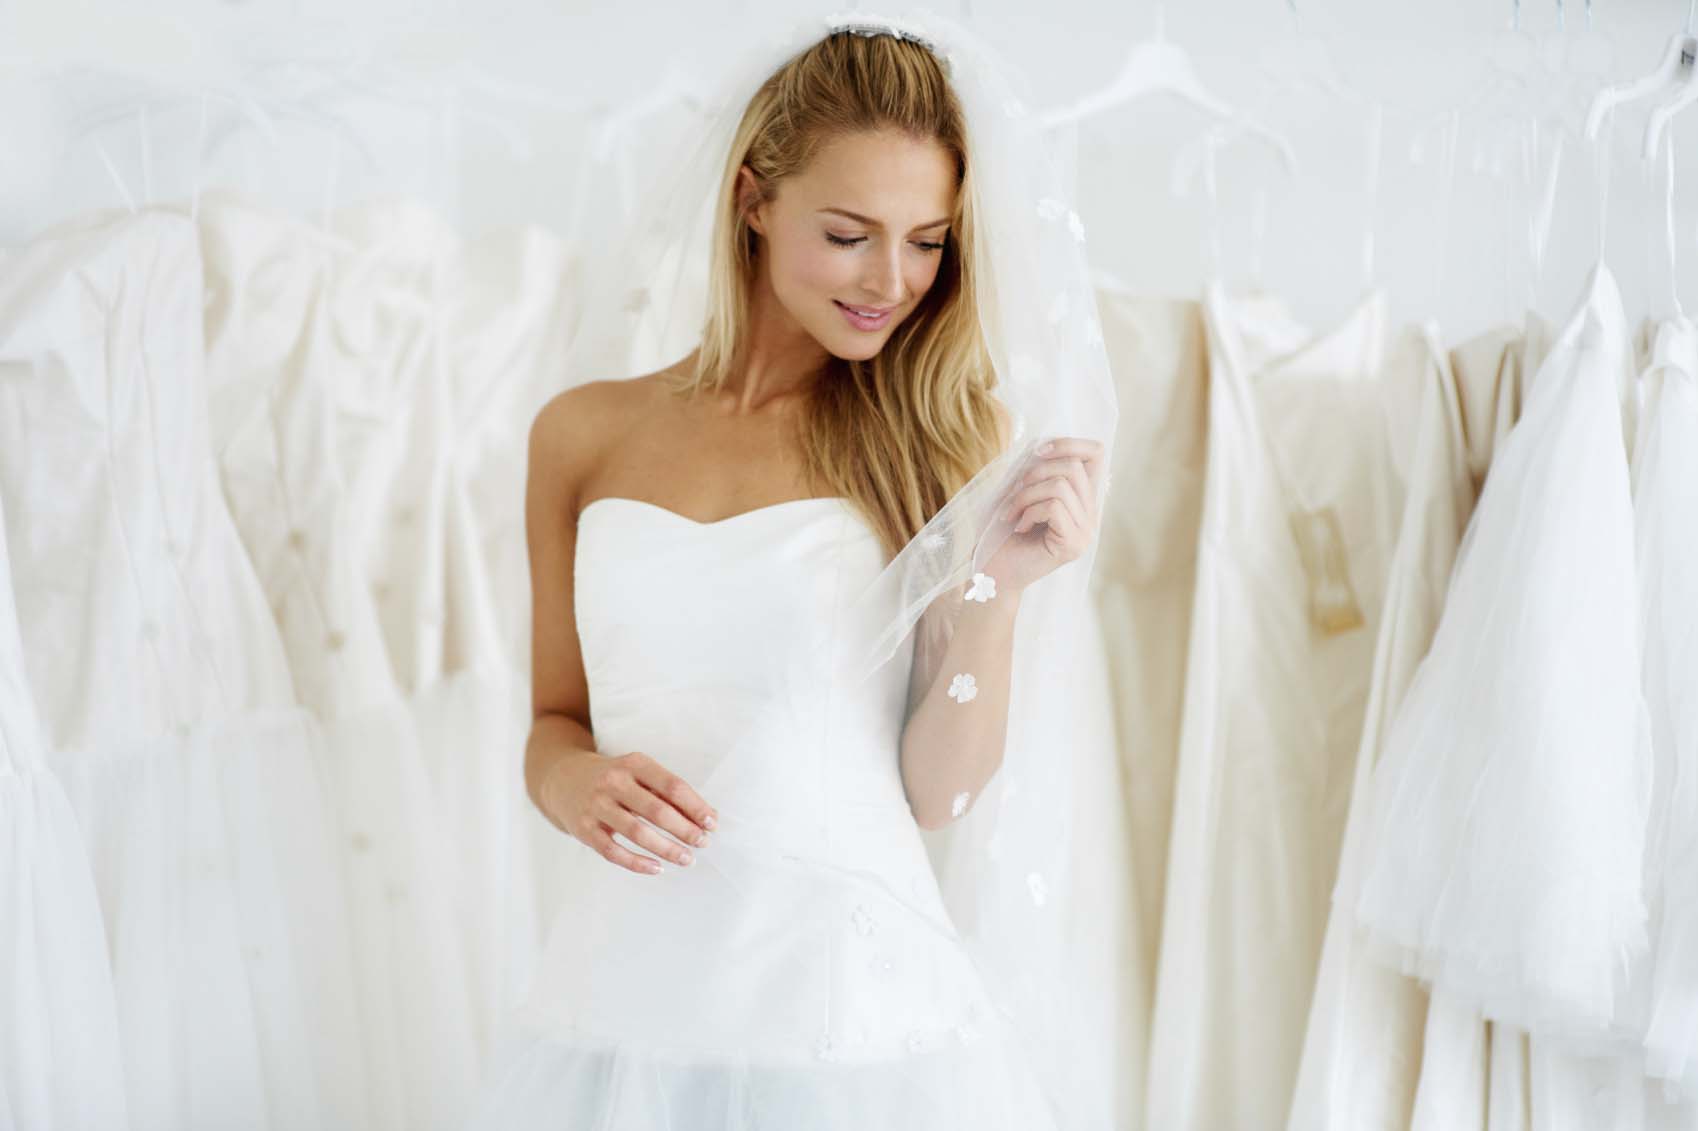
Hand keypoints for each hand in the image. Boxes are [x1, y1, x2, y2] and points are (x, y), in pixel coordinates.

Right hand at [543, 749, 718, 875]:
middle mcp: (613, 782)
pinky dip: (637, 863)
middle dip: (684, 830)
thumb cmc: (615, 779)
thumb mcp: (638, 772)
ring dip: (667, 849)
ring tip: (687, 859)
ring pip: (637, 833)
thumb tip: (707, 817)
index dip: (695, 806)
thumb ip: (668, 791)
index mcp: (634, 763)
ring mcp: (596, 806)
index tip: (712, 823)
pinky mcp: (583, 829)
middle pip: (657, 810)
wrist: (563, 779)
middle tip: (703, 843)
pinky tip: (658, 868)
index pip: (672, 786)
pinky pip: (613, 851)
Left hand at [980, 437, 1105, 595]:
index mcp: (1081, 497)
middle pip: (1074, 466)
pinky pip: (1054, 507)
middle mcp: (1090, 513)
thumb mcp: (1014, 489)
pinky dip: (1028, 511)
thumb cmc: (1000, 530)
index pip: (1096, 454)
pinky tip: (1019, 527)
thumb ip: (1033, 466)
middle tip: (1013, 494)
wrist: (991, 570)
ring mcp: (1086, 531)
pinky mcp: (1074, 544)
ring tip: (1010, 514)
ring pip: (1060, 486)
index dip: (1068, 443)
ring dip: (1025, 495)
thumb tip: (1041, 443)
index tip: (1036, 452)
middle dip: (1034, 473)